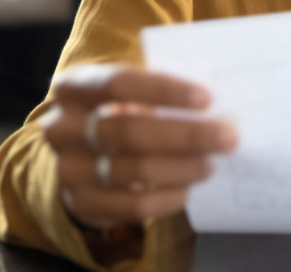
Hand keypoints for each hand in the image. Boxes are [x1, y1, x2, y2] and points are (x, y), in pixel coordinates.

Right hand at [40, 64, 238, 229]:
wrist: (82, 158)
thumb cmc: (121, 112)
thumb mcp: (131, 93)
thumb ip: (162, 91)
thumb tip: (219, 96)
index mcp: (74, 88)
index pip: (118, 83)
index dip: (164, 90)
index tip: (206, 98)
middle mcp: (63, 127)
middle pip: (130, 131)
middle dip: (186, 135)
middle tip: (227, 137)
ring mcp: (68, 168)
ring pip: (133, 170)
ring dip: (182, 167)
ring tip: (211, 163)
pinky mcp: (81, 203)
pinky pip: (131, 206)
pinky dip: (166, 198)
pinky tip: (188, 189)